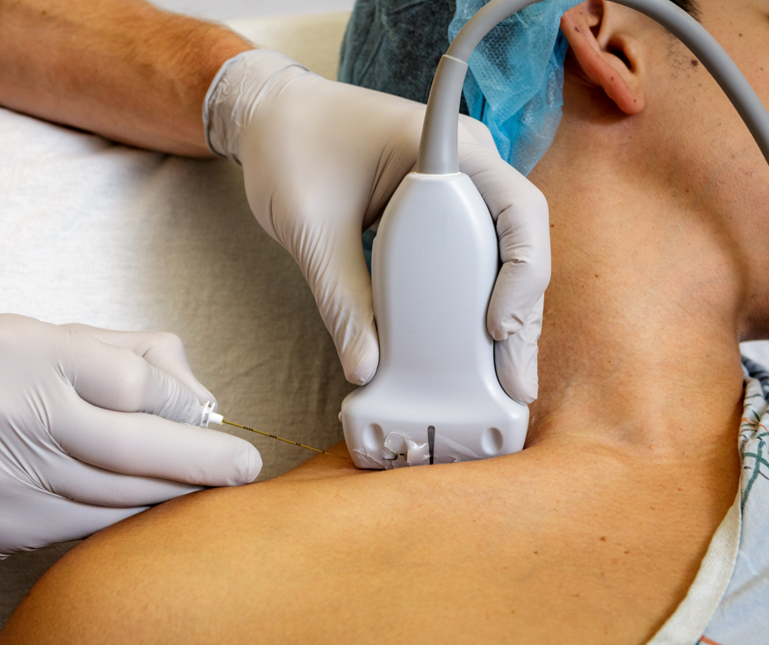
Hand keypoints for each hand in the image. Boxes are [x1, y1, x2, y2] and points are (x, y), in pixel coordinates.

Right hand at [0, 314, 260, 557]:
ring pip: (115, 492)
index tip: (210, 417)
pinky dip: (131, 514)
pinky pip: (88, 523)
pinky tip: (156, 504)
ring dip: (171, 491)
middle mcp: (6, 410)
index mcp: (21, 349)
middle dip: (200, 460)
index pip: (130, 381)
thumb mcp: (46, 340)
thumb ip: (127, 356)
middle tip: (246, 468)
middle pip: (131, 445)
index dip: (179, 403)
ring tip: (210, 485)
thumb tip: (203, 401)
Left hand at [205, 51, 548, 401]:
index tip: (495, 329)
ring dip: (505, 316)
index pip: (516, 209)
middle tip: (514, 382)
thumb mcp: (311, 229)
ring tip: (502, 380)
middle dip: (521, 316)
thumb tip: (366, 368)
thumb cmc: (290, 148)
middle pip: (520, 244)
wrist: (270, 116)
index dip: (521, 274)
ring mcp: (459, 187)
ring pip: (502, 257)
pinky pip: (472, 258)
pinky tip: (473, 350)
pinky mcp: (441, 212)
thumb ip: (342, 298)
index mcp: (445, 145)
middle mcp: (467, 163)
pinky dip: (474, 302)